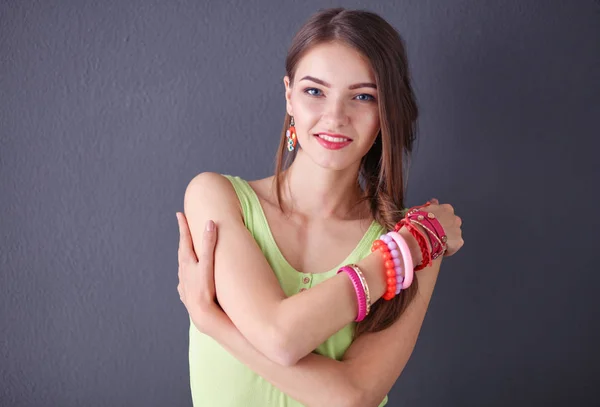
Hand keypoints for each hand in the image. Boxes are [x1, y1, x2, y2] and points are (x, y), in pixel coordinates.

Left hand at [176, 212, 220, 333]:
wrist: (200, 312)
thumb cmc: (204, 288)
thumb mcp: (208, 264)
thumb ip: (209, 244)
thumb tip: (210, 223)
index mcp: (187, 261)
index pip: (185, 238)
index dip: (183, 226)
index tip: (179, 214)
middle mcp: (183, 270)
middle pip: (182, 251)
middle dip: (183, 239)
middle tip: (184, 229)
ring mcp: (184, 282)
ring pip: (183, 266)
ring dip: (185, 257)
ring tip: (188, 252)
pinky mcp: (186, 293)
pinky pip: (185, 281)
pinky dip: (187, 275)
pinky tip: (188, 279)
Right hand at [419, 198, 463, 256]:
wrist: (422, 233)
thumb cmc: (420, 220)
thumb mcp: (423, 208)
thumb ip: (431, 205)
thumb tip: (435, 201)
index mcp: (447, 208)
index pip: (445, 213)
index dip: (439, 219)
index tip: (432, 224)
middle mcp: (455, 218)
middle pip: (451, 223)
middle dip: (445, 228)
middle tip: (434, 233)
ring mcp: (458, 230)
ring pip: (453, 235)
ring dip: (446, 238)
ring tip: (436, 242)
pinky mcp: (459, 242)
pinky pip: (454, 246)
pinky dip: (448, 248)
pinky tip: (439, 249)